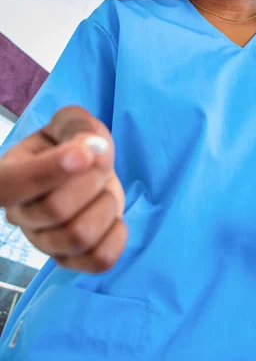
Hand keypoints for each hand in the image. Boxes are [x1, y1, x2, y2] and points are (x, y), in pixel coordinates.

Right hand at [0, 106, 126, 272]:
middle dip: (91, 178)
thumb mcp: (72, 123)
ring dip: (105, 206)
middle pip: (55, 209)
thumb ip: (77, 127)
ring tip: (105, 190)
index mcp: (9, 175)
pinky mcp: (71, 260)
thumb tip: (89, 149)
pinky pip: (97, 260)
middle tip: (100, 162)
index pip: (9, 185)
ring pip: (77, 236)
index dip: (48, 171)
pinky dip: (116, 237)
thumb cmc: (73, 145)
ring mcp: (43, 242)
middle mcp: (19, 214)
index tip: (84, 153)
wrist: (86, 171)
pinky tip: (115, 218)